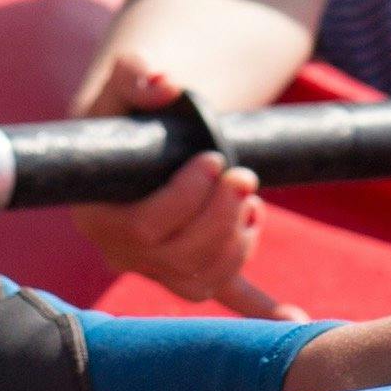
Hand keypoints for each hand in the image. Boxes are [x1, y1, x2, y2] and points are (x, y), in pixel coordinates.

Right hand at [62, 56, 282, 315]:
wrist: (139, 130)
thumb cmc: (127, 107)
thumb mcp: (125, 80)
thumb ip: (136, 74)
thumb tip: (165, 85)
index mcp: (97, 214)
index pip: (141, 229)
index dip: (184, 199)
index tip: (213, 161)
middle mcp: (122, 252)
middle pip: (178, 256)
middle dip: (220, 216)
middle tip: (244, 176)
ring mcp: (158, 265)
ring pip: (203, 278)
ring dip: (238, 242)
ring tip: (251, 202)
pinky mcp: (192, 266)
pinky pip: (224, 294)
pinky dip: (259, 307)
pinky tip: (294, 316)